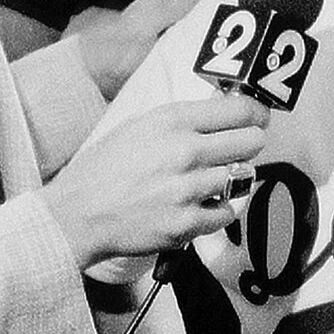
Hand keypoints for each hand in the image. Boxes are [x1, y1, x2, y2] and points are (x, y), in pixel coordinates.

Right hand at [42, 91, 267, 267]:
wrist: (76, 215)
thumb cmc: (102, 171)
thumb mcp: (137, 126)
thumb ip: (180, 121)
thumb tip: (221, 114)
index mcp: (171, 121)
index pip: (240, 109)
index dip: (255, 113)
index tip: (257, 118)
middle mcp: (185, 151)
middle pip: (252, 141)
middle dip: (248, 144)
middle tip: (236, 150)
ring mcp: (188, 189)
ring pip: (242, 177)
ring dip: (230, 179)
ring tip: (206, 181)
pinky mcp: (187, 224)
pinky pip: (227, 212)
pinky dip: (217, 210)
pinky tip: (197, 206)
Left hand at [70, 0, 244, 97]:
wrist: (93, 80)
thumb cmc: (111, 52)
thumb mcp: (137, 29)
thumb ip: (165, 8)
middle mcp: (184, 1)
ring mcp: (187, 23)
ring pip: (229, 12)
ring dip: (253, 16)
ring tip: (285, 23)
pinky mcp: (188, 44)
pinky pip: (221, 38)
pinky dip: (240, 42)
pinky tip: (258, 54)